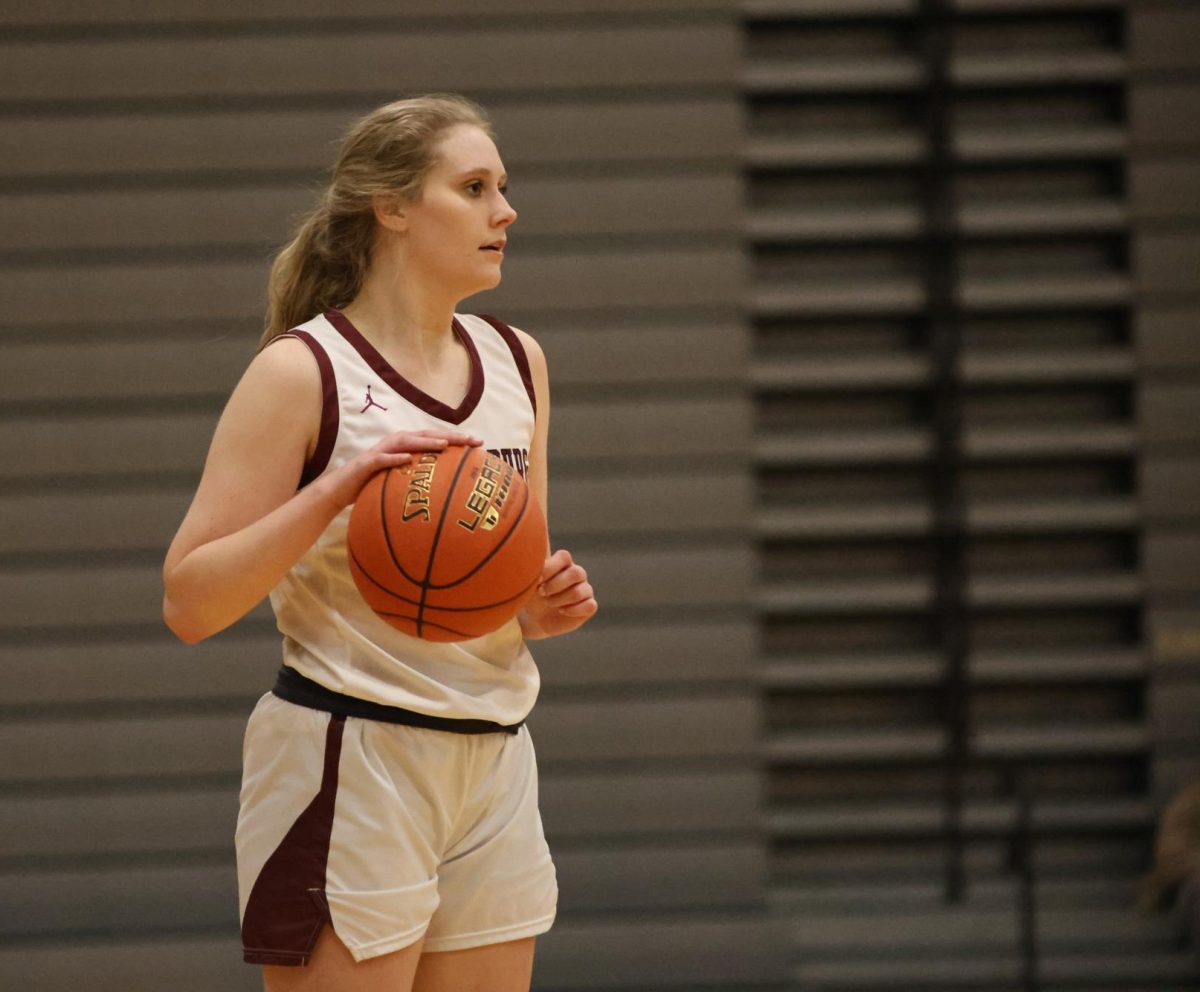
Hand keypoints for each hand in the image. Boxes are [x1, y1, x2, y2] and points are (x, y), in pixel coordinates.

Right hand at [317, 429, 481, 510]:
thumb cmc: (373, 487)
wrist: (339, 491)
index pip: (435, 439)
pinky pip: (382, 460)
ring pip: (406, 442)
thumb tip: (448, 492)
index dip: (457, 438)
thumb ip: (419, 481)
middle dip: (450, 435)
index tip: (479, 443)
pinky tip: (408, 459)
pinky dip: (394, 458)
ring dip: (426, 442)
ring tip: (445, 444)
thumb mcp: (400, 483)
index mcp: (405, 446)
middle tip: (472, 440)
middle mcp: (394, 444)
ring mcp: (380, 452)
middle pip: (425, 435)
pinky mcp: (366, 463)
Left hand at [519, 549, 597, 639]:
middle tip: (541, 593)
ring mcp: (585, 589)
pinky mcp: (589, 606)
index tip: (537, 580)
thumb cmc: (531, 596)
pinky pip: (589, 606)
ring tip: (548, 603)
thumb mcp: (528, 582)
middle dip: (555, 585)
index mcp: (563, 563)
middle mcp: (577, 574)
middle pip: (576, 573)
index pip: (565, 557)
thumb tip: (524, 554)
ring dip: (559, 600)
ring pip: (579, 591)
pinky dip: (573, 610)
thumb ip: (531, 568)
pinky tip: (562, 611)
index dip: (551, 568)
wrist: (535, 619)